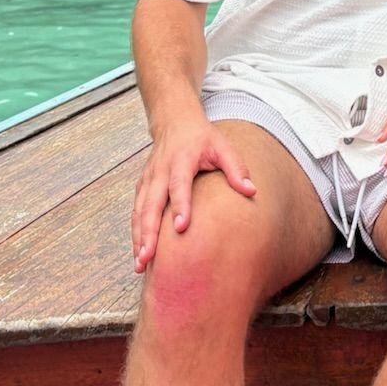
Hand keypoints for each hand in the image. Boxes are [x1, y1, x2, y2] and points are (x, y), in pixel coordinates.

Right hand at [131, 112, 255, 271]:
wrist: (175, 122)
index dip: (180, 206)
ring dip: (138, 237)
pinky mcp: (142, 186)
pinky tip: (138, 253)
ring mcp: (148, 179)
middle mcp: (160, 171)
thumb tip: (252, 191)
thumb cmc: (203, 138)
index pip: (179, 185)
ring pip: (139, 211)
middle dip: (148, 232)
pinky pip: (136, 212)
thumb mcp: (223, 146)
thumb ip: (236, 168)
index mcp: (182, 160)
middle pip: (151, 204)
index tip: (180, 228)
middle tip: (148, 257)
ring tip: (140, 263)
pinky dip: (135, 232)